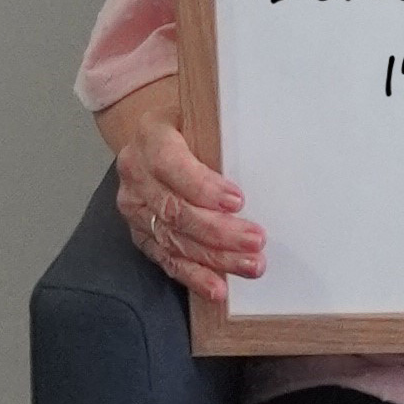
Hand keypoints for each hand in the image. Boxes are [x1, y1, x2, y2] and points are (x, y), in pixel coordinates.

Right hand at [102, 82, 264, 302]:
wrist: (155, 138)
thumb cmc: (190, 125)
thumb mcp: (202, 115)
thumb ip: (221, 133)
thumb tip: (268, 153)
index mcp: (150, 136)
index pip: (171, 164)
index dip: (202, 186)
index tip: (238, 201)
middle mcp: (135, 173)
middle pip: (175, 209)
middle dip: (218, 230)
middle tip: (256, 240)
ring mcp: (135, 206)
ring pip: (174, 238)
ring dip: (214, 257)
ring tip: (250, 266)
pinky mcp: (141, 233)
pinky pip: (166, 259)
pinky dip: (193, 276)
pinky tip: (218, 288)